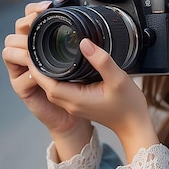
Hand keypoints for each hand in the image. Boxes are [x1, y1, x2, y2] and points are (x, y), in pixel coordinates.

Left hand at [26, 38, 158, 162]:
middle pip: (46, 86)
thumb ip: (101, 61)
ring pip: (53, 89)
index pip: (47, 84)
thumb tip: (84, 43)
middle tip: (36, 48)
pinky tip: (63, 67)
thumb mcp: (118, 79)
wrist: (134, 126)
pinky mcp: (81, 104)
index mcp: (76, 99)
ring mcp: (75, 105)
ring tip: (45, 54)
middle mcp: (72, 104)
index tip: (33, 50)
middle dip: (38, 68)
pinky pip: (62, 90)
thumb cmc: (128, 106)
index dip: (37, 68)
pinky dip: (57, 78)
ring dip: (46, 74)